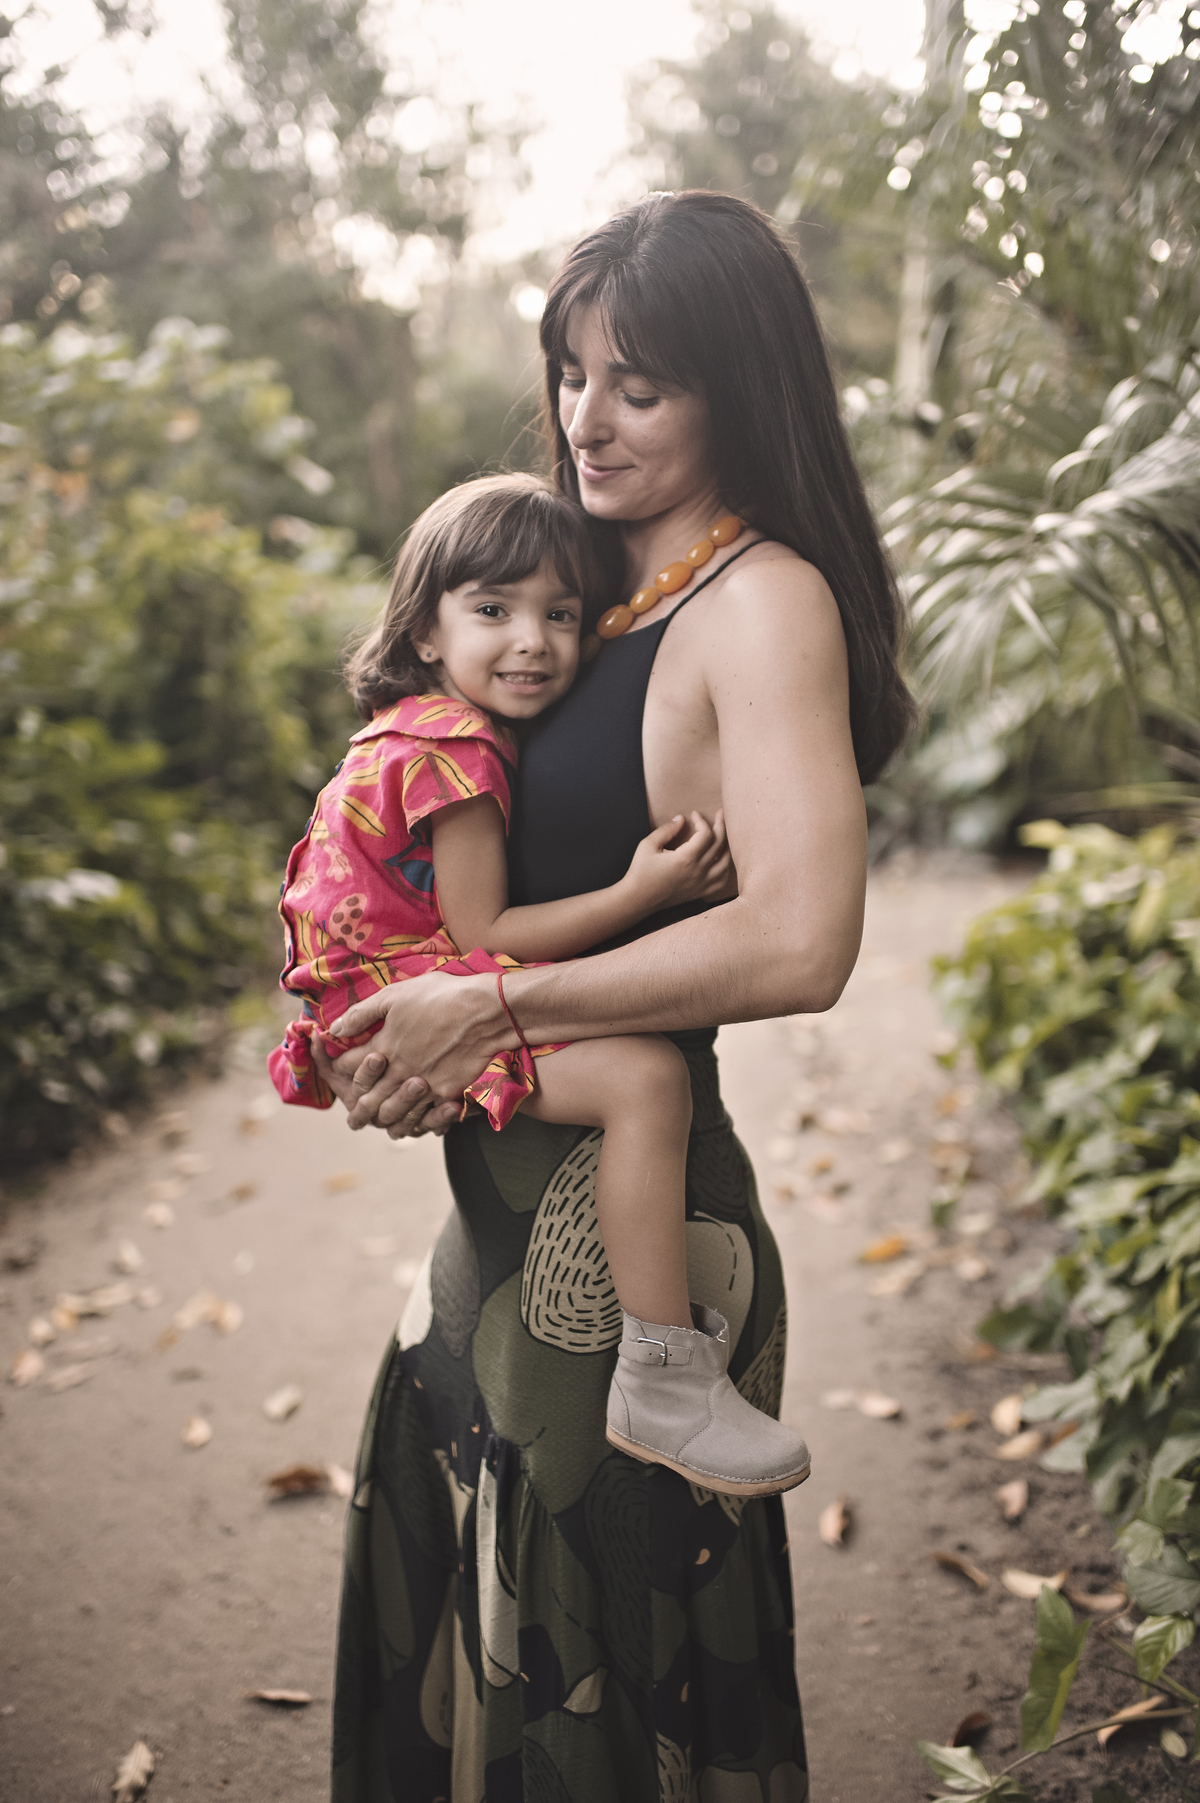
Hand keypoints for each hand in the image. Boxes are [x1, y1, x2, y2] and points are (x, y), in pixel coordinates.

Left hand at [323, 972, 502, 1136]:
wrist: (486, 1010)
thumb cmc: (440, 996)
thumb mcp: (395, 995)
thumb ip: (362, 1013)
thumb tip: (335, 1028)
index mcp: (384, 1046)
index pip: (350, 1065)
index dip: (339, 1067)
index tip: (337, 1068)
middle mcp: (399, 1071)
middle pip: (369, 1097)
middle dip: (356, 1107)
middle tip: (352, 1117)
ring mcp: (423, 1085)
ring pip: (394, 1112)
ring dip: (382, 1119)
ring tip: (377, 1124)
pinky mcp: (446, 1092)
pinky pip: (425, 1116)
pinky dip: (416, 1123)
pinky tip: (413, 1124)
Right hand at [623, 809, 734, 912]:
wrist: (637, 899)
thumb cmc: (640, 872)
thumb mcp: (648, 845)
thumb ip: (667, 830)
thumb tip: (681, 819)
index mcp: (686, 859)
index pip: (706, 834)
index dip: (702, 820)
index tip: (693, 814)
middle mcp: (698, 872)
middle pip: (719, 844)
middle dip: (721, 825)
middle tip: (720, 813)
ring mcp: (701, 884)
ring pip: (725, 862)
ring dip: (726, 846)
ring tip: (723, 835)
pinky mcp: (699, 893)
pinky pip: (721, 881)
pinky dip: (725, 869)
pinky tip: (721, 860)